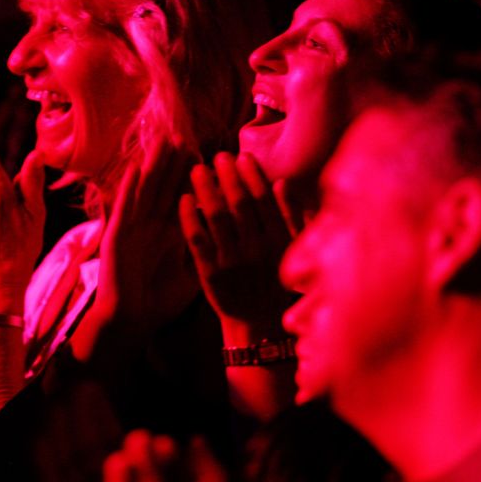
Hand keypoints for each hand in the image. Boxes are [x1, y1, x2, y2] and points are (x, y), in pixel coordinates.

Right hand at [91, 142, 195, 334]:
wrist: (131, 322)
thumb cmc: (160, 300)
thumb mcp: (191, 273)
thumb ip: (205, 252)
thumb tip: (232, 239)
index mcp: (169, 233)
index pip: (182, 197)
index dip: (193, 176)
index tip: (208, 153)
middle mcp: (151, 226)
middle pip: (164, 187)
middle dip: (174, 162)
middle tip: (186, 135)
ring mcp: (132, 229)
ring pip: (145, 190)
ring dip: (152, 166)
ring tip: (162, 141)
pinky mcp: (116, 238)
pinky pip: (122, 209)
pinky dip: (127, 188)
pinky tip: (133, 167)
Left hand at [178, 153, 298, 327]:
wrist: (260, 326)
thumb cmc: (280, 285)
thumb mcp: (296, 252)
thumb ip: (292, 217)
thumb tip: (282, 182)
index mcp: (279, 241)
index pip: (263, 199)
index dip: (251, 174)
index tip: (242, 156)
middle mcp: (256, 249)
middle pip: (238, 203)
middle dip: (227, 175)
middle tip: (217, 156)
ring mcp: (232, 261)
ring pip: (216, 216)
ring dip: (205, 189)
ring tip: (196, 170)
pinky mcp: (211, 274)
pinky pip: (197, 240)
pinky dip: (189, 218)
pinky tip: (184, 200)